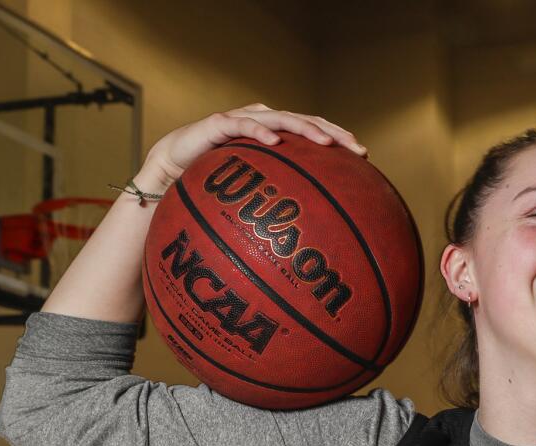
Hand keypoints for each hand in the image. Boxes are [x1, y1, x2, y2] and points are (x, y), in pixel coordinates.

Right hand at [139, 103, 367, 189]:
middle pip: (305, 121)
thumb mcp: (253, 195)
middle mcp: (263, 122)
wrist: (172, 170)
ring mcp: (243, 119)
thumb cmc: (216, 185)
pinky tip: (274, 141)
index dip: (339, 140)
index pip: (314, 133)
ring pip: (280, 118)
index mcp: (276, 135)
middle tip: (355, 148)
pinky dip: (259, 132)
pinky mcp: (219, 123)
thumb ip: (278, 203)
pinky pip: (242, 126)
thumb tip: (311, 236)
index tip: (363, 156)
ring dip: (305, 129)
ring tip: (326, 141)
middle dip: (332, 132)